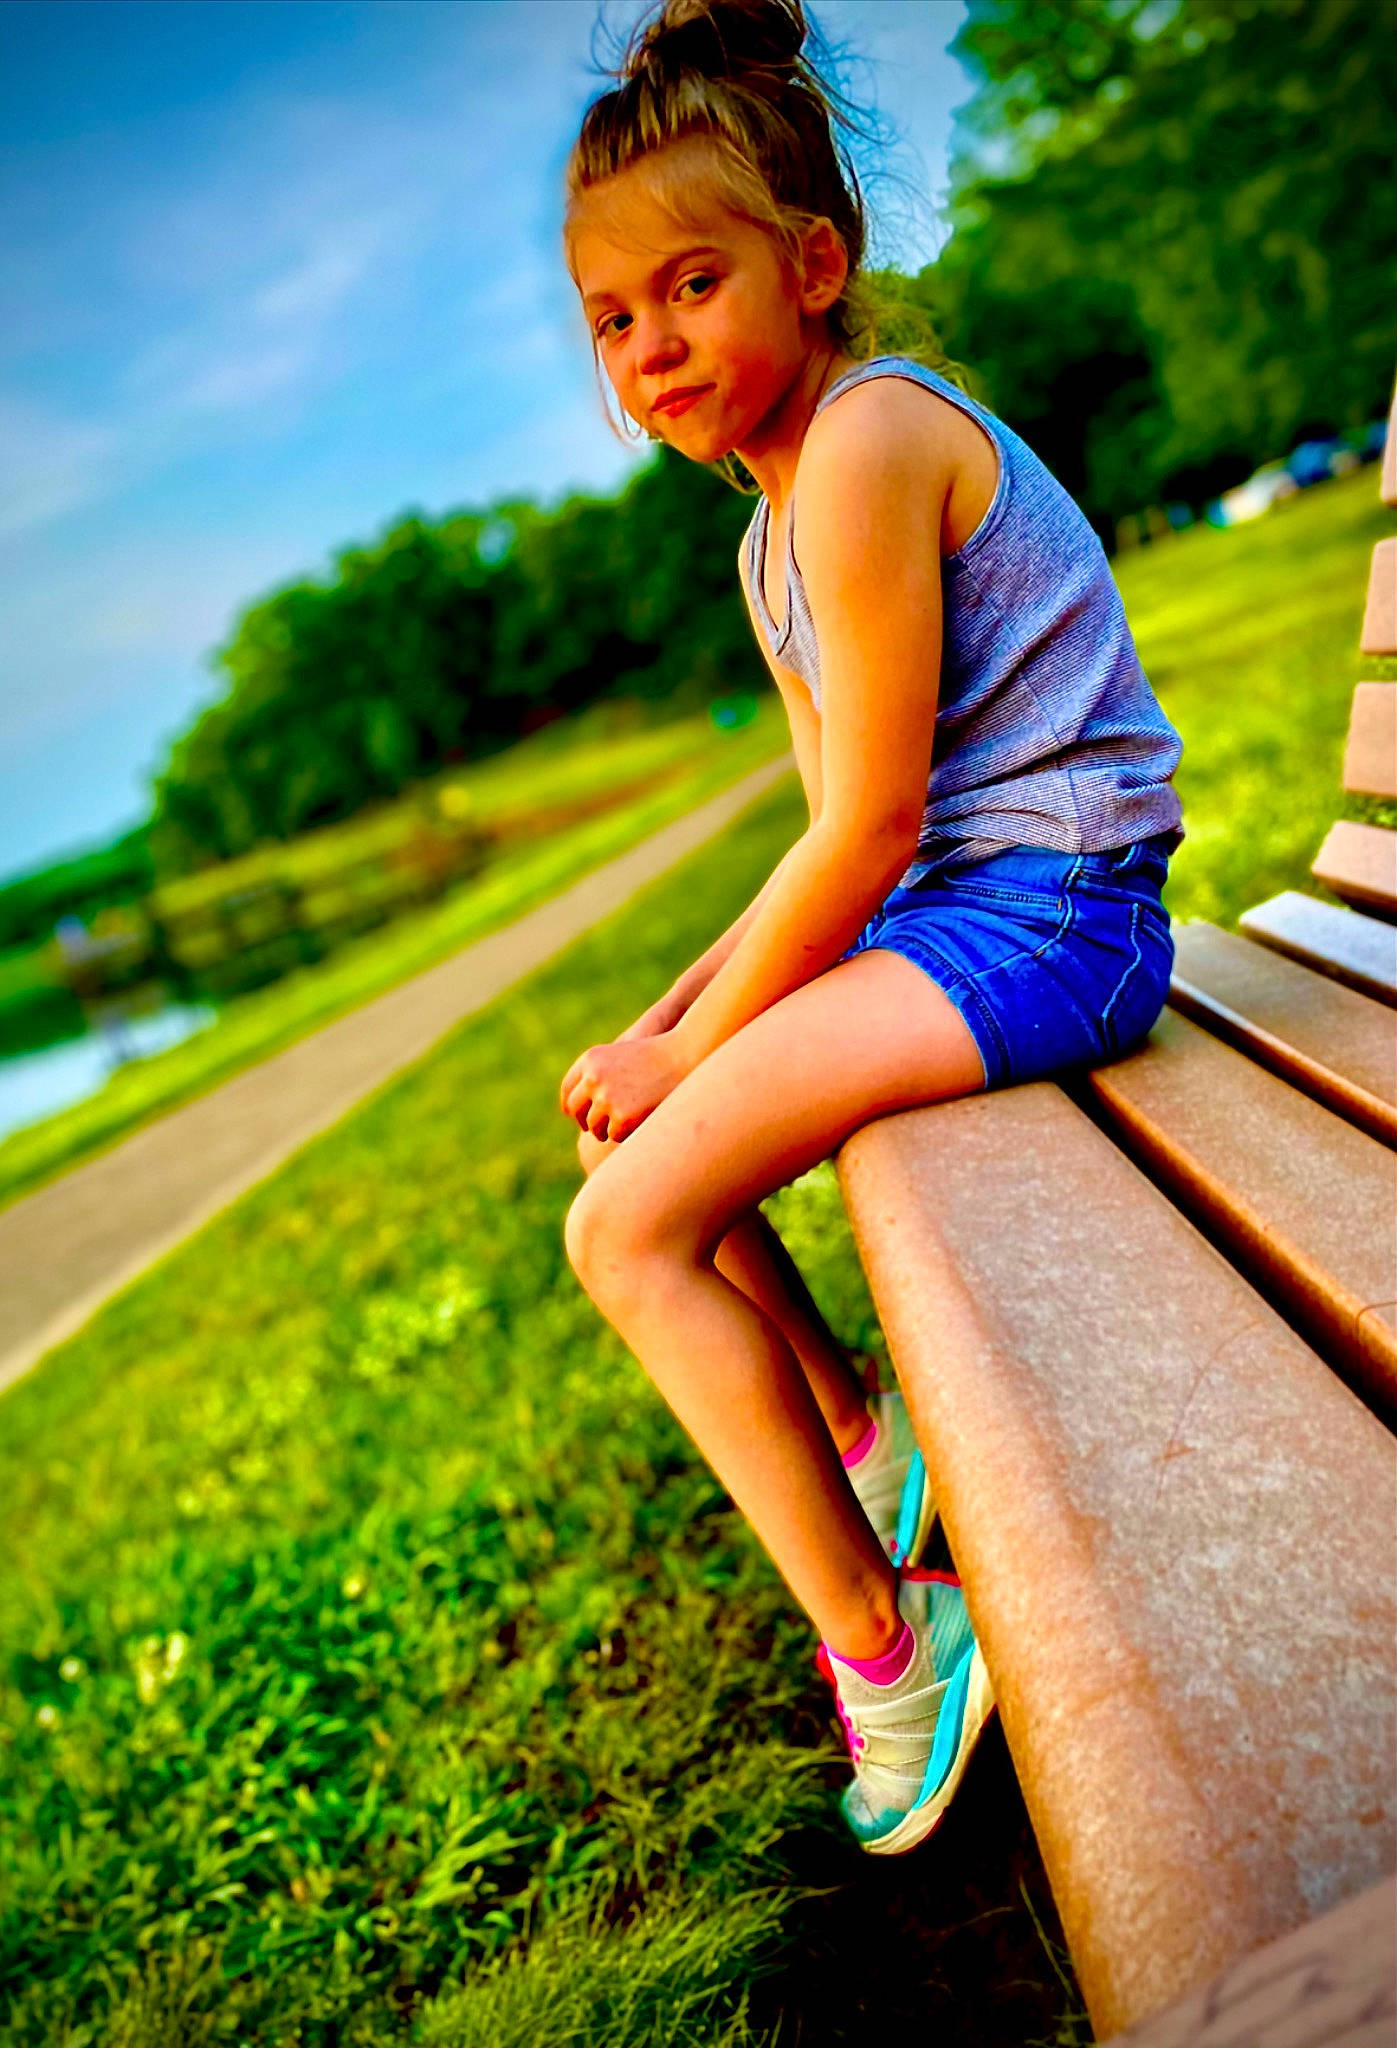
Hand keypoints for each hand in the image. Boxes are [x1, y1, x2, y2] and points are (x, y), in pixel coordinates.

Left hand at [558, 1029, 691, 1143]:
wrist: (686, 1056)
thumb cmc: (657, 1057)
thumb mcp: (621, 1055)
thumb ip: (597, 1076)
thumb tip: (572, 1109)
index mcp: (590, 1061)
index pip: (569, 1090)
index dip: (571, 1106)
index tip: (577, 1116)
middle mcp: (593, 1079)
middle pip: (577, 1111)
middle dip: (586, 1122)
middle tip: (597, 1130)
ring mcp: (606, 1099)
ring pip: (595, 1127)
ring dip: (606, 1131)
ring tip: (627, 1124)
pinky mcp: (623, 1118)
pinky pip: (614, 1135)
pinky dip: (625, 1134)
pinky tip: (641, 1123)